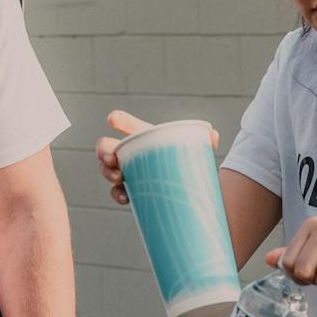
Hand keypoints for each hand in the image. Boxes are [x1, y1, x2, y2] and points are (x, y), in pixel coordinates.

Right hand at [95, 111, 218, 205]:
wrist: (188, 192)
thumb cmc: (188, 164)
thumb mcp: (197, 152)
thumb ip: (204, 142)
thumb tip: (212, 135)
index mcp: (145, 139)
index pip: (129, 126)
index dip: (119, 120)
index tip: (112, 118)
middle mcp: (131, 154)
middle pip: (108, 147)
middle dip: (104, 151)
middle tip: (111, 158)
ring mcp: (128, 173)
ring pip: (107, 169)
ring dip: (107, 172)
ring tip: (118, 177)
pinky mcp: (131, 191)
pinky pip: (117, 192)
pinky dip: (118, 194)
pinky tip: (125, 197)